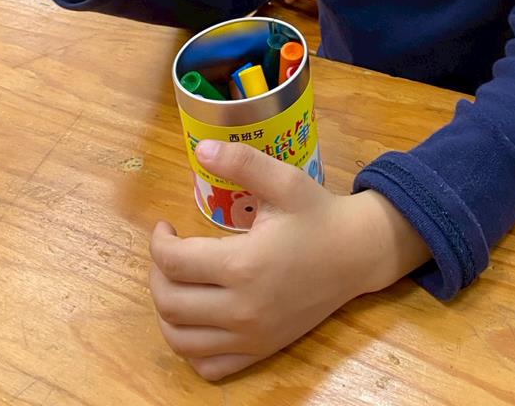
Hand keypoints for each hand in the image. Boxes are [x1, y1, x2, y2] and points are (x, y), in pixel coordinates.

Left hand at [149, 142, 430, 380]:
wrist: (357, 253)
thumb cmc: (318, 215)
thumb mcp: (284, 180)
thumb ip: (242, 162)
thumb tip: (201, 148)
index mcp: (244, 265)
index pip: (174, 263)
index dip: (158, 242)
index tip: (165, 226)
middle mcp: (243, 309)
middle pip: (170, 303)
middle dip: (157, 273)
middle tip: (168, 251)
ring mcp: (251, 336)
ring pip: (181, 340)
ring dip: (166, 311)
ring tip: (176, 282)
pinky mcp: (261, 350)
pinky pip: (208, 366)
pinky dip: (189, 346)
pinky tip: (196, 317)